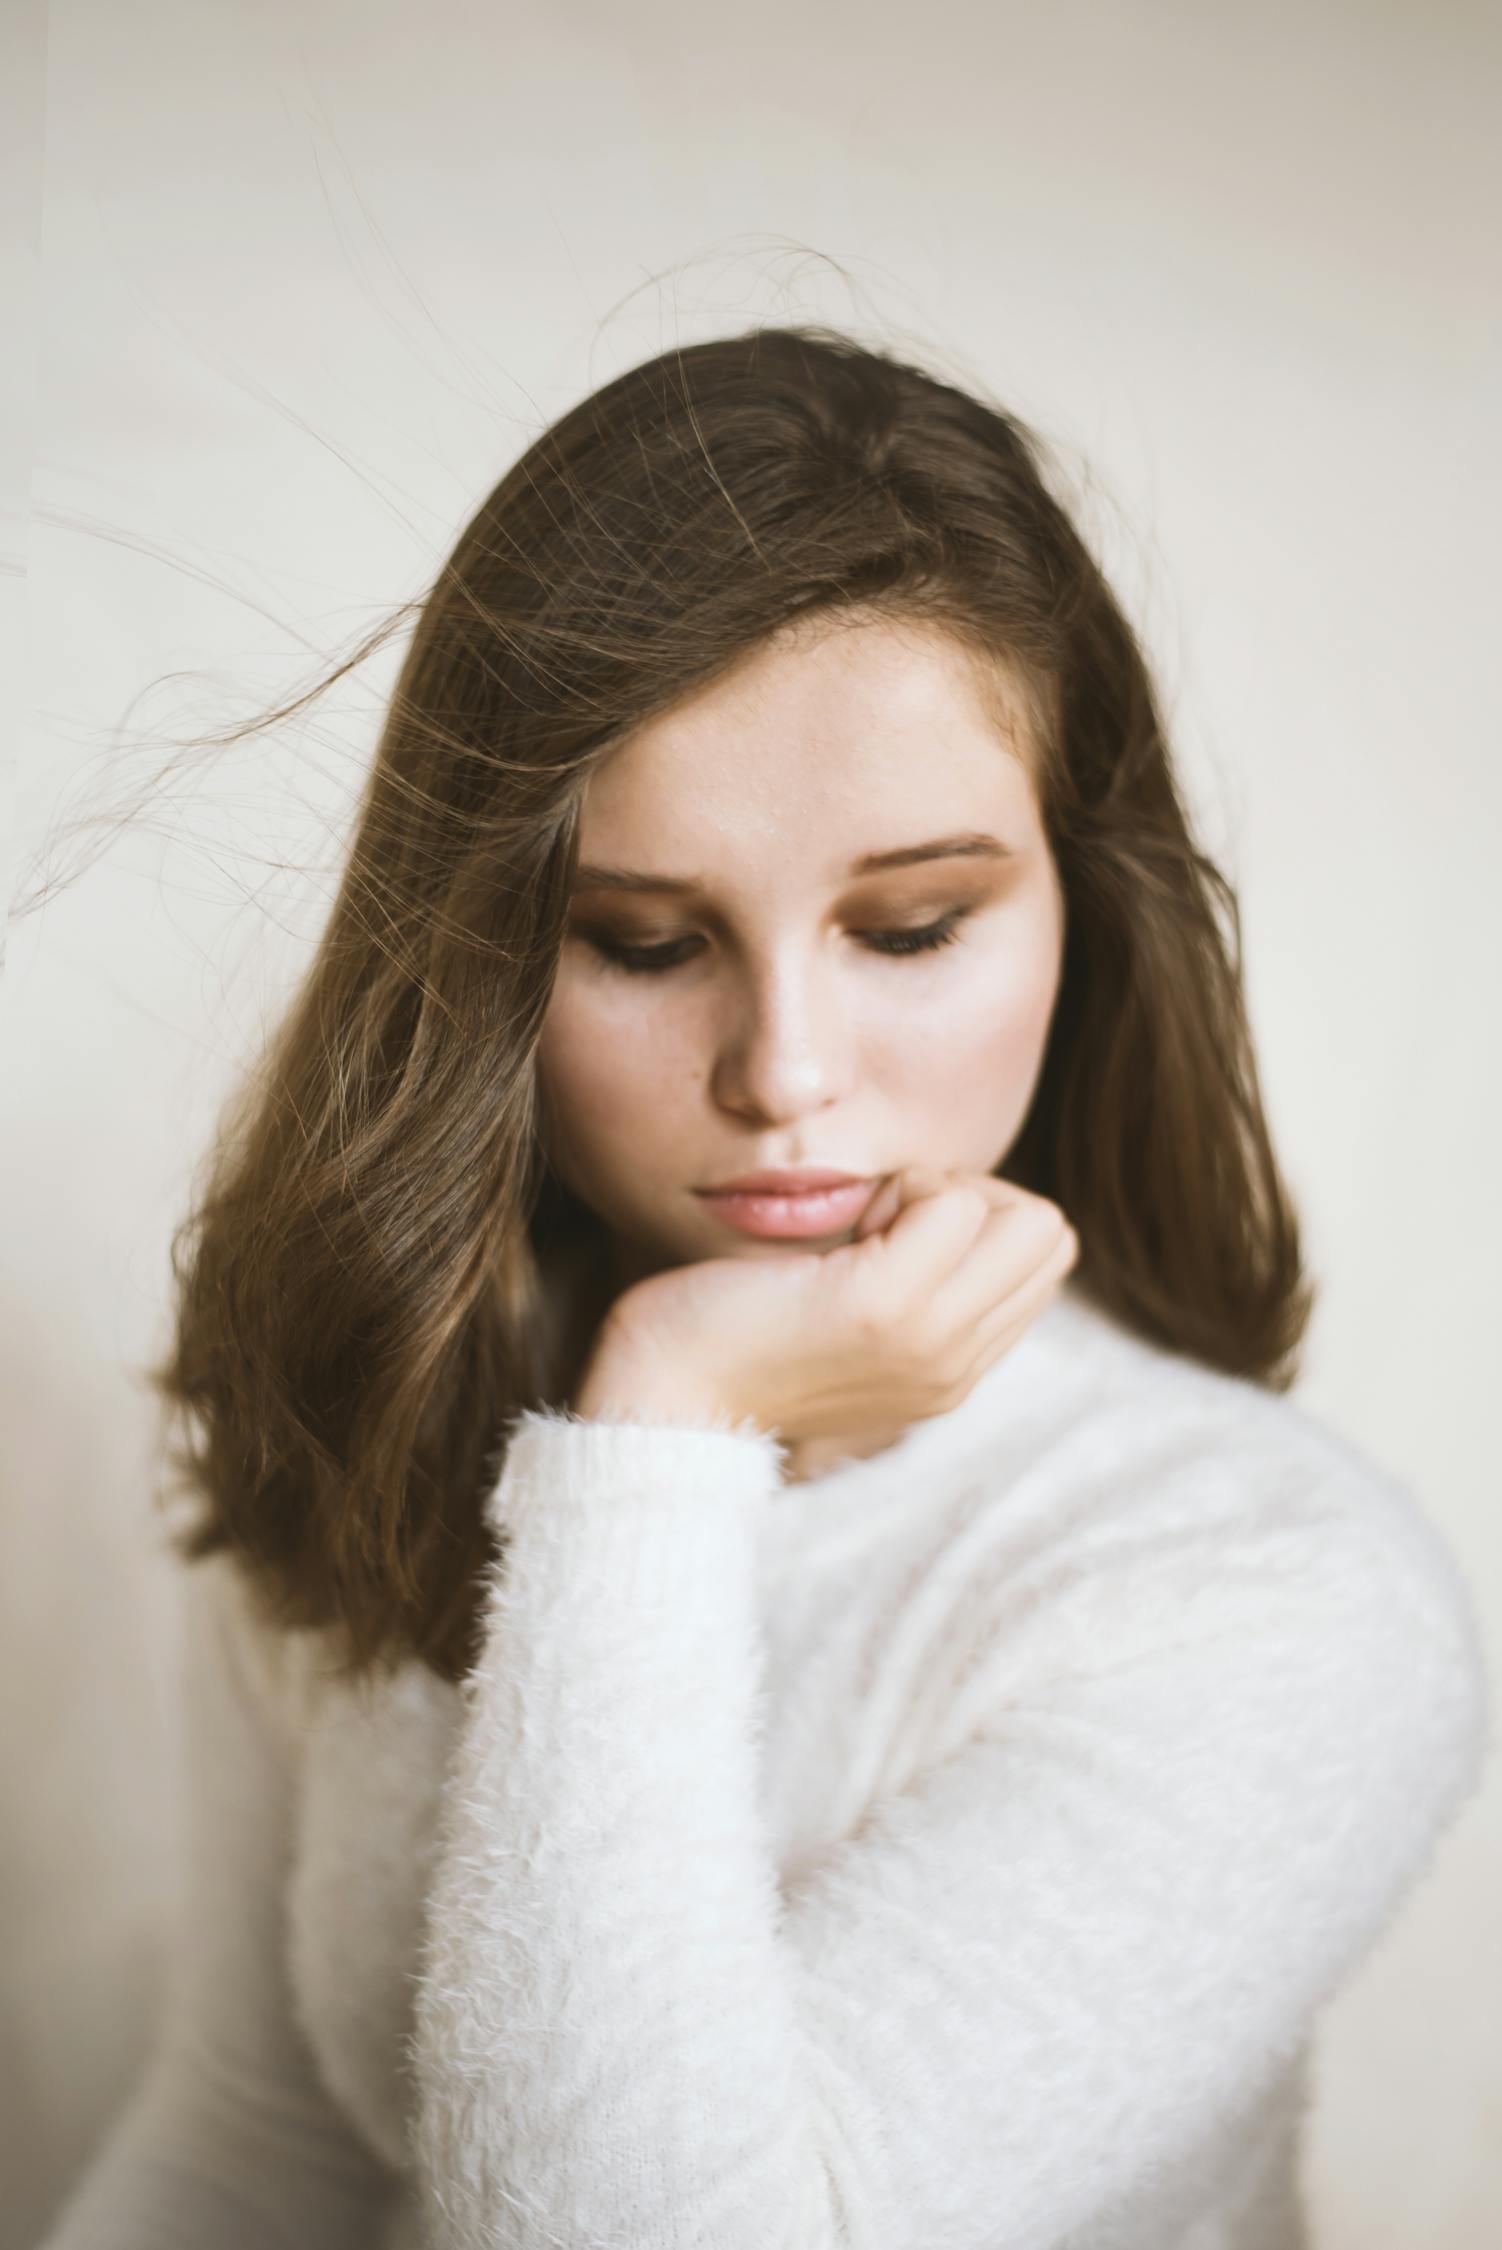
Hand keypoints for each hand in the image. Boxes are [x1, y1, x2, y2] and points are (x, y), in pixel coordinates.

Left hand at [571, 1165, 1078, 1448]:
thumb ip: (909, 1287)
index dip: (976, 1219)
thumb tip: (947, 1205)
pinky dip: (903, 1186)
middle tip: (883, 1222)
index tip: (891, 1233)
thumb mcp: (845, 1322)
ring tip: (862, 1226)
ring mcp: (930, 1340)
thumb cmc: (728, 1338)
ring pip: (1023, 1214)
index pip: (1041, 1261)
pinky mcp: (884, 1307)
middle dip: (974, 1197)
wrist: (661, 1402)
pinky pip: (954, 1203)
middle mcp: (956, 1364)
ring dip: (940, 1190)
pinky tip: (841, 1224)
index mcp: (951, 1371)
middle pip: (1050, 1232)